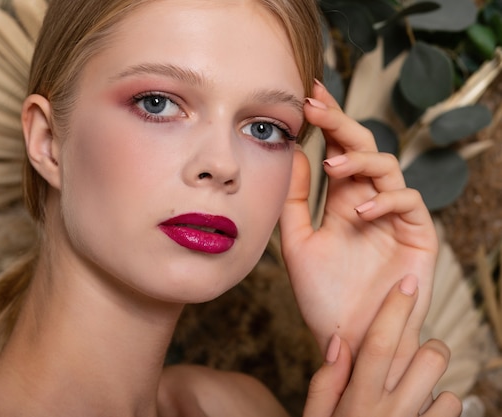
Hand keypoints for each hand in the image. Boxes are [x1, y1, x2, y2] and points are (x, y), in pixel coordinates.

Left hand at [280, 80, 437, 387]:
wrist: (345, 340)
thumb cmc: (321, 295)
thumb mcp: (297, 242)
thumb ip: (295, 200)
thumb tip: (292, 151)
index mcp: (342, 199)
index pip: (337, 149)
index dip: (325, 122)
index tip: (304, 95)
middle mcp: (369, 201)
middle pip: (362, 147)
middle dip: (340, 123)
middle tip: (315, 104)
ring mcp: (394, 217)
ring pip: (388, 168)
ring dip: (360, 159)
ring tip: (331, 164)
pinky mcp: (418, 237)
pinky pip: (409, 204)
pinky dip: (385, 201)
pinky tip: (358, 211)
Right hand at [303, 278, 461, 416]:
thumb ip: (325, 380)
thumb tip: (338, 341)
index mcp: (358, 399)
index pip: (377, 343)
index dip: (394, 309)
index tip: (408, 282)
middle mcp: (391, 412)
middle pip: (428, 357)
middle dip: (426, 346)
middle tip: (411, 354)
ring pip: (448, 386)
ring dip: (431, 381)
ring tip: (412, 389)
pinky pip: (452, 411)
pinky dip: (440, 406)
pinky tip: (420, 412)